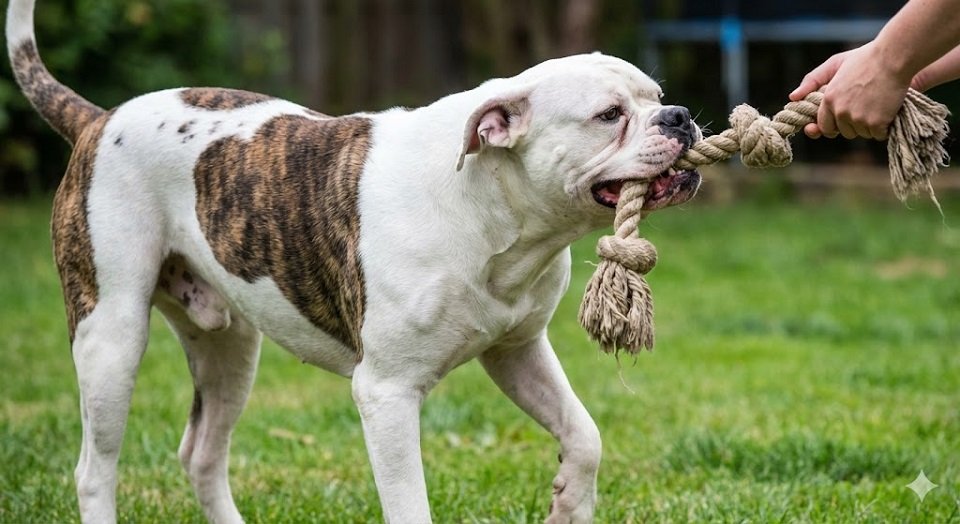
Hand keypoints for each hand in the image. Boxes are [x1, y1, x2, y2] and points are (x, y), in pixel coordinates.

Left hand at [789, 43, 910, 139]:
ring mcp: (858, 119)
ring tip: (877, 104)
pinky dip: (883, 127)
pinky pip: (877, 135)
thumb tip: (792, 98)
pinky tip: (887, 111)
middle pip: (844, 132)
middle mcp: (840, 112)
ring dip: (869, 125)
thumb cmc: (864, 58)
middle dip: (853, 124)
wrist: (894, 56)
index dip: (834, 124)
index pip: (824, 126)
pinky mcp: (876, 123)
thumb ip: (812, 80)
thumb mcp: (834, 64)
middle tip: (866, 106)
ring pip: (861, 134)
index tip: (844, 118)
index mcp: (828, 100)